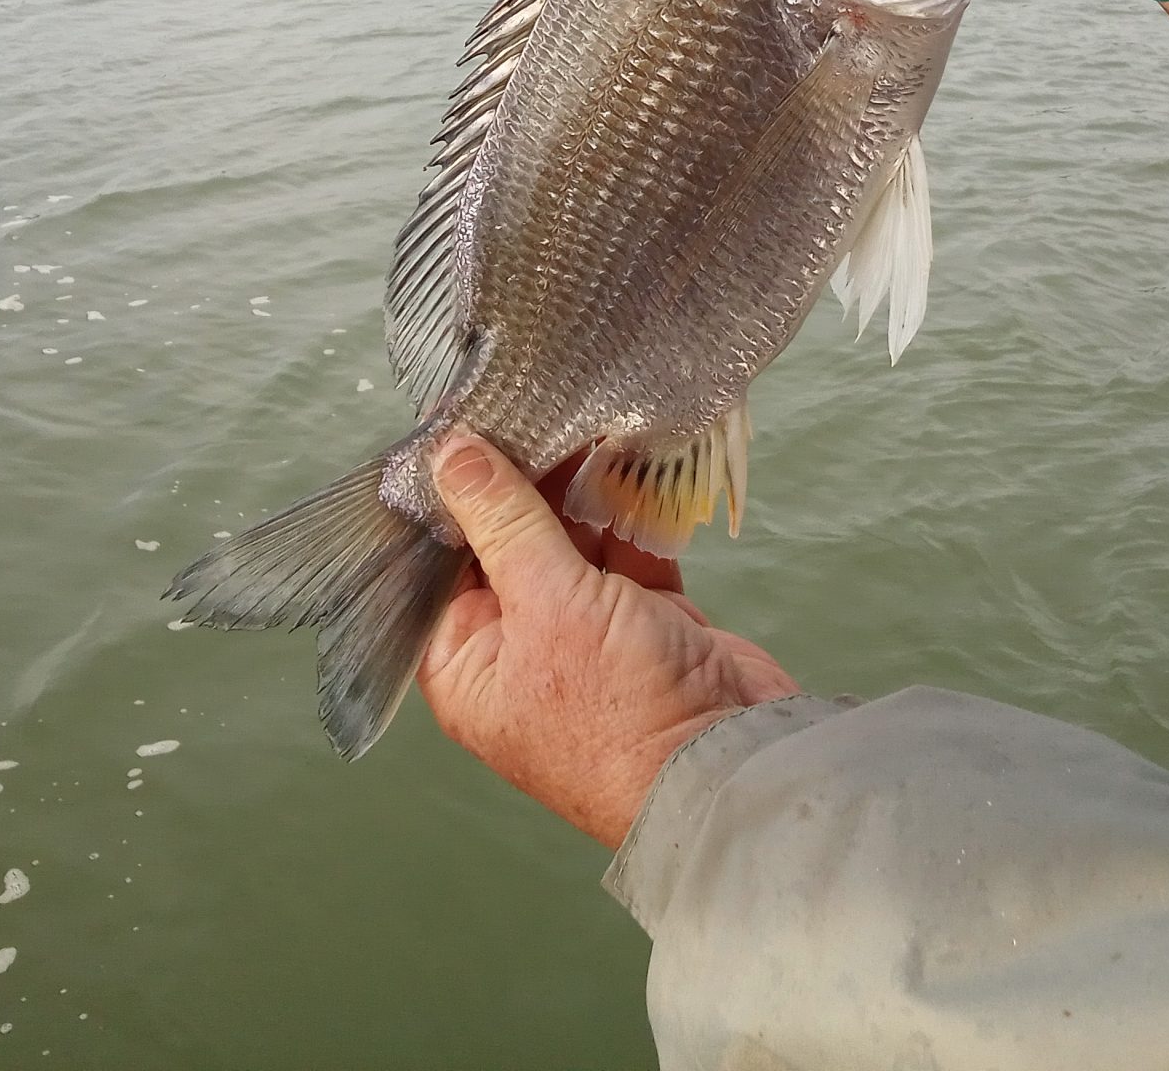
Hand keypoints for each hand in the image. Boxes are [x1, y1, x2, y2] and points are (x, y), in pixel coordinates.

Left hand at [416, 435, 798, 848]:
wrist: (731, 763)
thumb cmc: (618, 710)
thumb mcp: (547, 604)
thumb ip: (503, 521)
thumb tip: (448, 455)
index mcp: (468, 664)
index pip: (438, 564)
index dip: (446, 497)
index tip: (455, 423)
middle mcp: (518, 648)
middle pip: (505, 546)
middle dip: (521, 481)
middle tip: (528, 406)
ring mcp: (585, 635)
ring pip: (569, 543)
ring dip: (579, 490)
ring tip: (581, 418)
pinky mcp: (645, 621)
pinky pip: (625, 552)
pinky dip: (630, 512)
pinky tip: (629, 459)